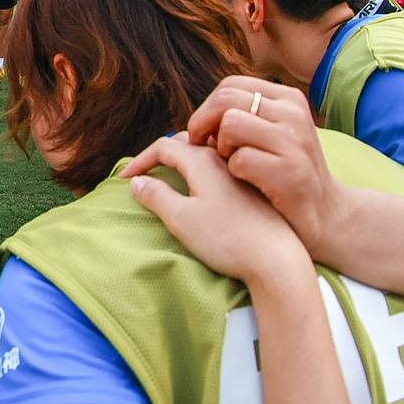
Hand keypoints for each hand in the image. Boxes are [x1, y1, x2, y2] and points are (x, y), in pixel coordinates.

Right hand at [124, 135, 308, 284]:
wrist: (279, 260)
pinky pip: (222, 166)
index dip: (140, 160)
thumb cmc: (227, 239)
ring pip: (206, 154)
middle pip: (186, 144)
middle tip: (146, 172)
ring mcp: (240, 173)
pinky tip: (204, 187)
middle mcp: (222, 160)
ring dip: (184, 159)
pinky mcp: (252, 188)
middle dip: (161, 155)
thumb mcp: (181, 219)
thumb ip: (156, 196)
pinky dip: (203, 169)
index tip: (124, 179)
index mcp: (202, 161)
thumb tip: (138, 183)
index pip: (163, 146)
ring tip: (171, 174)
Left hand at [145, 76, 347, 258]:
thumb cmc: (284, 174)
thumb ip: (240, 119)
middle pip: (225, 100)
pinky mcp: (291, 172)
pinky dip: (234, 172)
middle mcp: (294, 114)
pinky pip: (239, 159)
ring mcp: (295, 141)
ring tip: (232, 164)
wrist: (327, 214)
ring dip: (220, 148)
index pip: (230, 86)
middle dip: (203, 124)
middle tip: (203, 148)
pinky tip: (247, 182)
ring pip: (230, 125)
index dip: (206, 109)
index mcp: (288, 99)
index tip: (203, 133)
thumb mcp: (269, 136)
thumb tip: (192, 124)